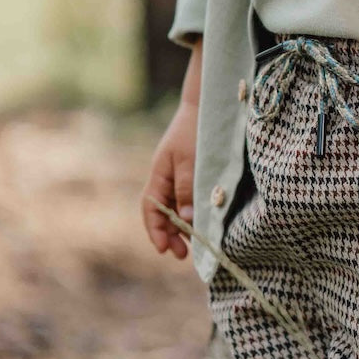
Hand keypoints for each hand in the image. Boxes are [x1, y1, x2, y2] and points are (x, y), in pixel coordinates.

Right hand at [141, 100, 197, 258]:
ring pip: (177, 207)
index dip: (155, 230)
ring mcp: (179, 174)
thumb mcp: (191, 160)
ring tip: (194, 244)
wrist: (207, 104)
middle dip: (170, 234)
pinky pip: (189, 197)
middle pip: (163, 212)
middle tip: (184, 255)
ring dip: (183, 226)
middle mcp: (167, 176)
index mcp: (159, 173)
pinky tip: (202, 221)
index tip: (164, 249)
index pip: (151, 208)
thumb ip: (187, 188)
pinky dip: (192, 212)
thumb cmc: (196, 130)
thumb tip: (186, 220)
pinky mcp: (193, 172)